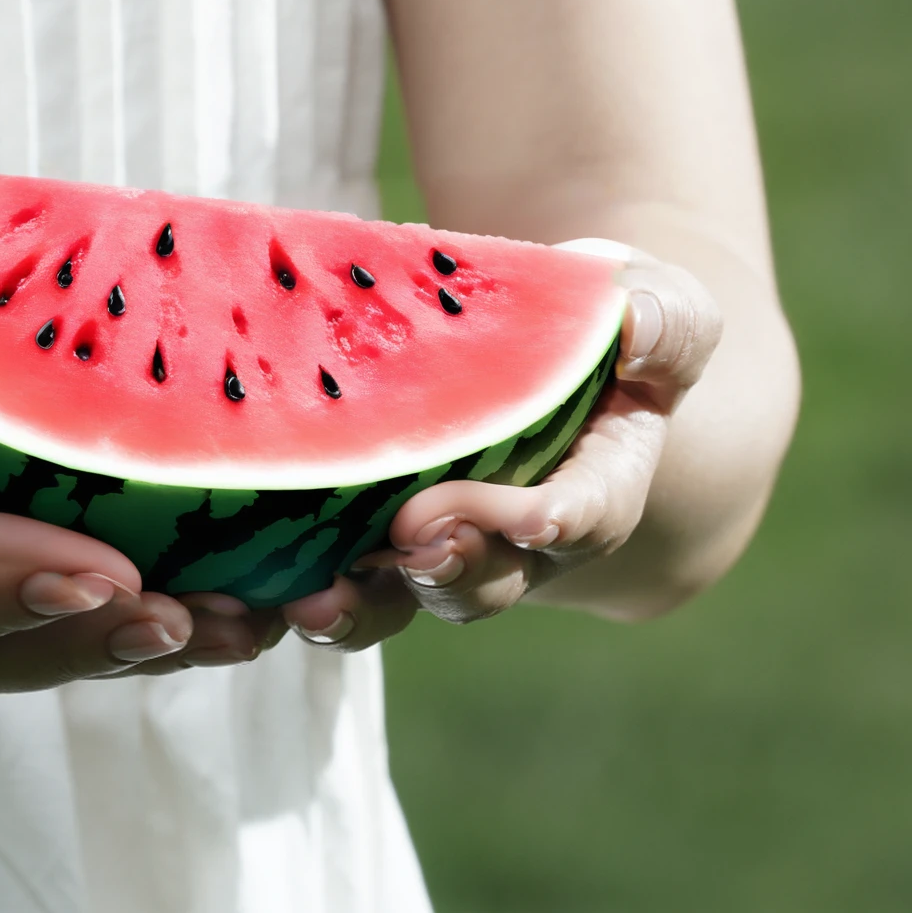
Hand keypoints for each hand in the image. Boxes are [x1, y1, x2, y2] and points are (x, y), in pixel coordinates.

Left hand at [279, 246, 722, 645]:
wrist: (531, 350)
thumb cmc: (598, 321)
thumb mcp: (654, 304)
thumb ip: (666, 320)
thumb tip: (639, 329)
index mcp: (595, 486)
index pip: (589, 516)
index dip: (564, 522)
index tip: (537, 516)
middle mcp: (513, 540)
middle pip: (490, 579)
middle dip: (455, 568)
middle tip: (416, 539)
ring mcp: (434, 546)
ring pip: (401, 601)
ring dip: (361, 609)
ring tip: (316, 601)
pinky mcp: (361, 536)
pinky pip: (331, 578)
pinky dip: (289, 594)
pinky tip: (246, 591)